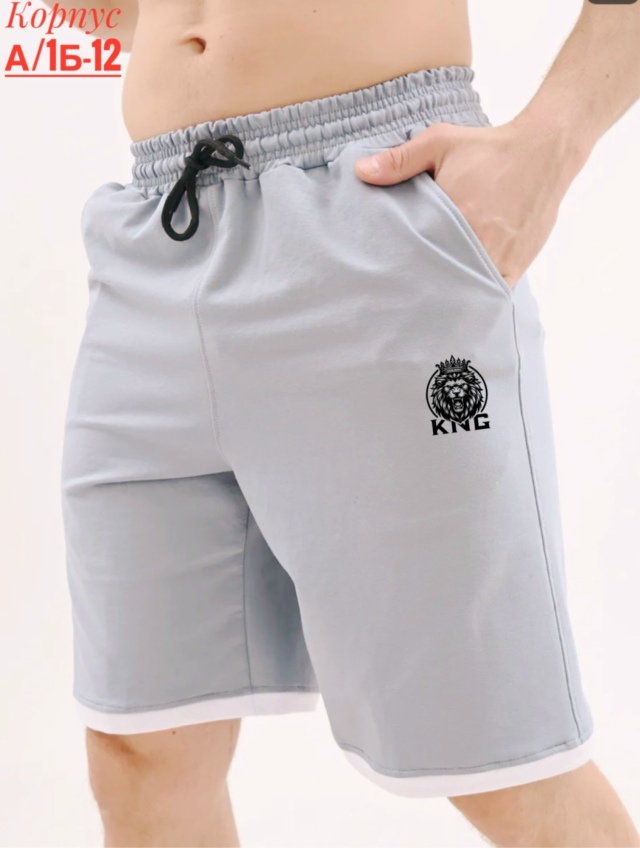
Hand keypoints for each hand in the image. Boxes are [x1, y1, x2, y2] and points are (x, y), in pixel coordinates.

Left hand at [354, 119, 579, 288]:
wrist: (544, 151)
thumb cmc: (489, 148)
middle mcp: (478, 243)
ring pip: (467, 290)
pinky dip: (478, 296)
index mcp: (454, 217)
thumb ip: (399, 160)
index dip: (405, 271)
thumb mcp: (439, 143)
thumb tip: (360, 172)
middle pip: (443, 280)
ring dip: (451, 296)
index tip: (390, 280)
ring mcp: (500, 258)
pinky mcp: (517, 264)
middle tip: (405, 300)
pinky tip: (462, 301)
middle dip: (425, 289)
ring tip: (430, 305)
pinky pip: (492, 292)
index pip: (419, 257)